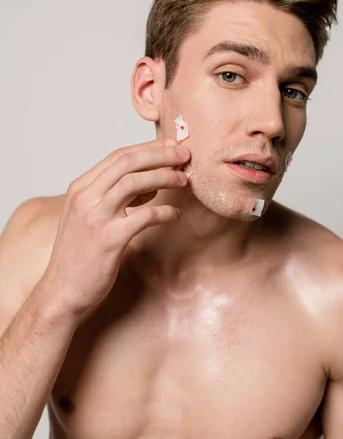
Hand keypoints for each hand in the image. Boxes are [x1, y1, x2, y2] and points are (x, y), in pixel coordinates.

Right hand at [41, 138, 189, 320]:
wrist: (62, 291)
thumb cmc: (80, 255)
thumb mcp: (90, 217)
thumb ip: (114, 197)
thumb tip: (151, 184)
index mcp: (80, 188)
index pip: (118, 156)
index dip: (148, 148)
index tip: (171, 147)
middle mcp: (85, 197)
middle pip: (128, 162)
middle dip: (161, 155)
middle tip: (185, 156)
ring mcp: (95, 217)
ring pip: (135, 182)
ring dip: (164, 177)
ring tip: (183, 180)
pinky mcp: (108, 239)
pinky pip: (144, 216)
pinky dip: (164, 212)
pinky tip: (175, 215)